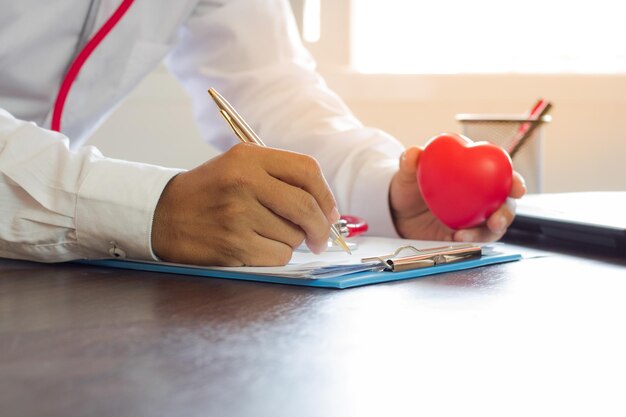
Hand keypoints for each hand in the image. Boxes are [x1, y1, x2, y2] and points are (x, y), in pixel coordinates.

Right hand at [151, 143, 339, 265]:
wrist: (162, 216)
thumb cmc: (209, 192)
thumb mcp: (238, 167)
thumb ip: (280, 177)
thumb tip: (326, 209)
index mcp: (248, 157)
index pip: (307, 170)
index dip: (326, 195)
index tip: (329, 212)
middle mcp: (244, 182)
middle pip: (306, 206)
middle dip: (321, 228)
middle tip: (321, 239)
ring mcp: (238, 214)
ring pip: (294, 235)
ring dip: (290, 241)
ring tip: (263, 233)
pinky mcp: (234, 244)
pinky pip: (278, 255)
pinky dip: (275, 256)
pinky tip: (255, 247)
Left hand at [389, 146, 525, 241]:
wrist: (397, 213)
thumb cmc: (408, 188)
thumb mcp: (407, 174)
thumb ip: (410, 162)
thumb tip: (414, 153)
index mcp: (474, 175)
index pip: (501, 175)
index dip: (514, 181)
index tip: (518, 188)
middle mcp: (480, 197)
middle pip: (504, 204)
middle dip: (507, 213)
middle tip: (496, 219)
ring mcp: (473, 218)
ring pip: (493, 226)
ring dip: (490, 231)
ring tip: (469, 234)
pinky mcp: (464, 235)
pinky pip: (474, 240)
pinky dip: (470, 240)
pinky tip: (457, 237)